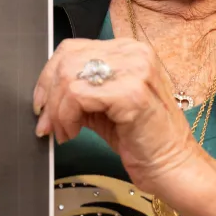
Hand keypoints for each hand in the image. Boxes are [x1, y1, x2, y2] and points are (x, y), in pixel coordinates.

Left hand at [32, 38, 202, 192]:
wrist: (174, 167)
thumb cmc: (143, 140)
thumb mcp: (105, 107)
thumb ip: (80, 92)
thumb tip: (44, 96)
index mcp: (129, 51)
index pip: (73, 49)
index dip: (49, 76)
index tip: (41, 103)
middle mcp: (134, 53)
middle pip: (67, 60)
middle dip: (48, 95)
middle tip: (46, 123)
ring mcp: (135, 70)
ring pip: (68, 77)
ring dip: (56, 110)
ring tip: (63, 131)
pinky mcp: (131, 93)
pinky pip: (77, 96)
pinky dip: (66, 117)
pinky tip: (73, 133)